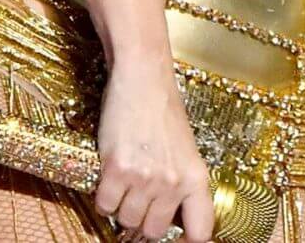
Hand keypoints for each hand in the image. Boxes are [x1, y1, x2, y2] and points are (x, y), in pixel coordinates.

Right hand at [93, 63, 214, 242]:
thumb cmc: (163, 113)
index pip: (200, 232)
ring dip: (122, 207)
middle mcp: (173, 182)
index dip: (187, 242)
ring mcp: (145, 178)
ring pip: (127, 221)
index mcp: (197, 178)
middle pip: (154, 232)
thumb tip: (172, 223)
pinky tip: (111, 175)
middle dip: (144, 220)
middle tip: (140, 197)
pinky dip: (104, 197)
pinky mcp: (118, 169)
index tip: (176, 240)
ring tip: (127, 180)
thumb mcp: (186, 151)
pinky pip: (105, 206)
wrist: (143, 79)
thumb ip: (182, 187)